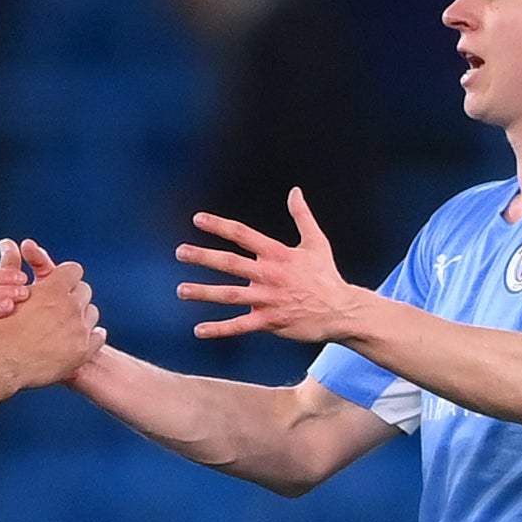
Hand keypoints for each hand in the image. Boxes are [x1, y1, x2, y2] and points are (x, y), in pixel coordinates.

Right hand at [0, 246, 101, 389]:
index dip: (64, 276)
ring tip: (66, 324)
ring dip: (82, 315)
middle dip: (74, 295)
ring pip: (92, 313)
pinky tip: (78, 338)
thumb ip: (10, 265)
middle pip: (84, 290)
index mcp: (52, 290)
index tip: (58, 283)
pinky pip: (99, 336)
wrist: (1, 365)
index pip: (73, 270)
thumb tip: (8, 242)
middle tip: (60, 305)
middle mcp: (70, 307)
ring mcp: (79, 330)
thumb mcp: (2, 292)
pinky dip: (91, 335)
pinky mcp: (84, 351)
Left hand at [177, 189, 365, 344]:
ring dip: (204, 292)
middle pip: (230, 263)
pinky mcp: (270, 321)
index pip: (243, 235)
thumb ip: (302, 216)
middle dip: (203, 256)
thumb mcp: (316, 242)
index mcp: (278, 254)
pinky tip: (199, 330)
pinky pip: (240, 326)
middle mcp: (270, 274)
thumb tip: (295, 191)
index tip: (197, 219)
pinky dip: (219, 329)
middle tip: (180, 252)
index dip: (220, 226)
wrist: (342, 310)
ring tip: (181, 290)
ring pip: (230, 295)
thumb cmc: (326, 276)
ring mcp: (268, 299)